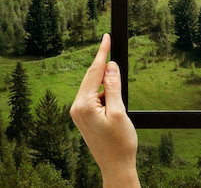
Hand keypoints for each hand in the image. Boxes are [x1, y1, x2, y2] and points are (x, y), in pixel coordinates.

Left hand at [70, 34, 139, 186]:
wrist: (116, 165)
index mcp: (83, 105)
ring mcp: (80, 113)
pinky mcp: (85, 117)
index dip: (102, 53)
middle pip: (91, 77)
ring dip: (106, 82)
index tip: (106, 37)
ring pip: (94, 87)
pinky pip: (95, 97)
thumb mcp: (119, 111)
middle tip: (110, 43)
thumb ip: (113, 86)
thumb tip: (110, 66)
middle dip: (103, 64)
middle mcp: (77, 108)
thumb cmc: (120, 142)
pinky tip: (115, 98)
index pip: (94, 72)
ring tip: (119, 92)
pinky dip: (106, 92)